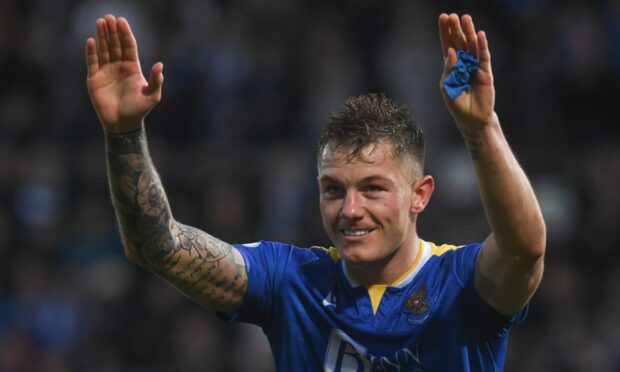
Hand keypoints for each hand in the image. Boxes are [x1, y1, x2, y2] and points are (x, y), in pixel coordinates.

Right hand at [85, 15, 163, 132]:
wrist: (123, 124)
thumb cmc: (139, 110)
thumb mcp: (152, 96)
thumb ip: (156, 81)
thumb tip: (160, 65)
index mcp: (133, 68)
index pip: (129, 46)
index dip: (125, 34)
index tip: (122, 21)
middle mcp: (119, 66)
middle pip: (115, 44)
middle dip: (112, 31)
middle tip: (109, 17)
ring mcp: (106, 71)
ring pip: (104, 50)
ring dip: (102, 36)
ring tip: (100, 22)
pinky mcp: (95, 78)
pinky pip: (92, 62)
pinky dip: (91, 52)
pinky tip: (90, 40)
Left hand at [438, 14, 494, 130]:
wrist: (472, 118)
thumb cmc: (458, 104)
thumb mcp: (448, 87)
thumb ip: (449, 70)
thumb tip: (450, 52)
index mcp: (451, 66)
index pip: (447, 45)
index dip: (445, 32)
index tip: (443, 17)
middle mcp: (463, 63)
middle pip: (459, 42)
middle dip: (456, 29)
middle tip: (453, 15)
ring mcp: (475, 66)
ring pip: (472, 46)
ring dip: (469, 32)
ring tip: (465, 18)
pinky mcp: (485, 72)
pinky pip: (483, 57)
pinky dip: (482, 46)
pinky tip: (480, 35)